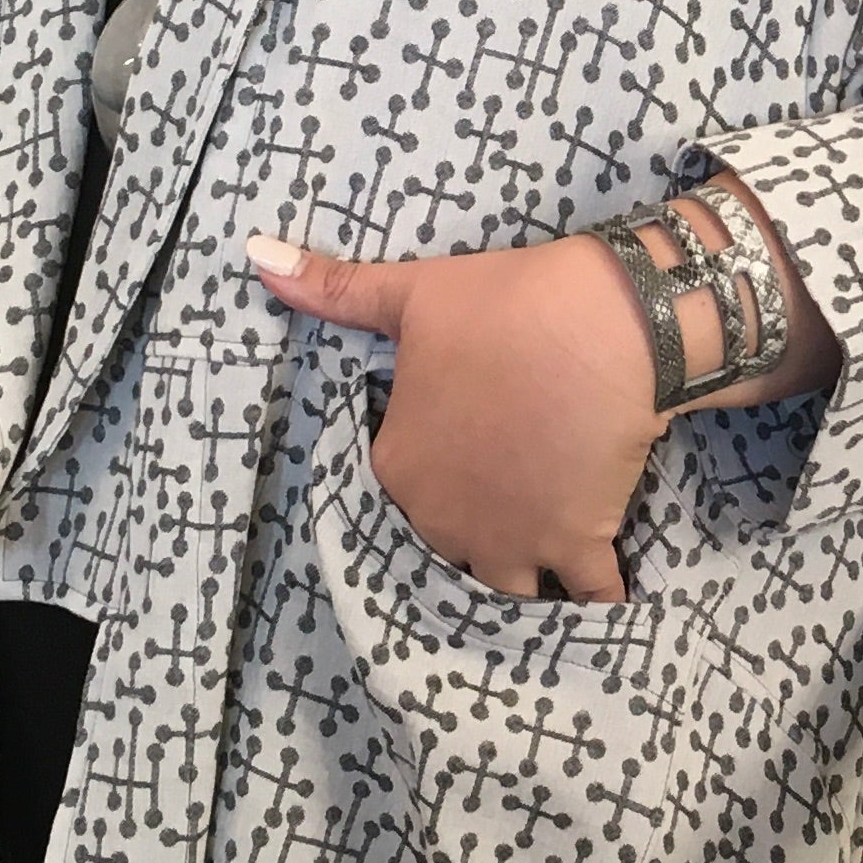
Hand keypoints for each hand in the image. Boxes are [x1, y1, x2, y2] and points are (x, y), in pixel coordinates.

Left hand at [244, 232, 660, 600]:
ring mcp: (514, 539)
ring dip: (519, 584)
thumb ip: (334, 290)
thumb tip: (254, 256)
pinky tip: (605, 605)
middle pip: (447, 551)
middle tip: (497, 513)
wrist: (608, 323)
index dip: (426, 476)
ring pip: (506, 589)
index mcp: (400, 467)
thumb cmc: (504, 306)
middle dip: (468, 540)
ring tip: (537, 570)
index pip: (397, 493)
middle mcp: (447, 520)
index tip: (454, 458)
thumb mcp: (411, 294)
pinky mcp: (578, 541)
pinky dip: (597, 601)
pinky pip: (588, 592)